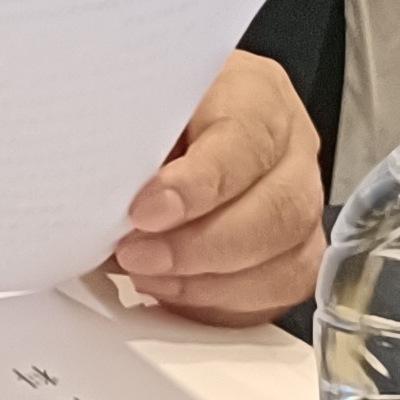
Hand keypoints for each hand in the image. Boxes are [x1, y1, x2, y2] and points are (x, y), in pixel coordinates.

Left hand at [104, 52, 323, 324]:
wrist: (176, 116)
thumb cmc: (155, 105)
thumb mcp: (138, 100)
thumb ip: (129, 139)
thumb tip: (99, 194)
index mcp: (256, 95)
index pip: (245, 142)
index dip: (197, 186)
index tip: (144, 211)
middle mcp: (291, 149)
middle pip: (278, 211)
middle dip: (199, 247)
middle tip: (135, 254)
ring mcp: (301, 201)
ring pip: (286, 260)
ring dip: (210, 283)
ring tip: (148, 276)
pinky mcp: (294, 249)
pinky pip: (278, 293)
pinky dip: (222, 304)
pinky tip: (175, 293)